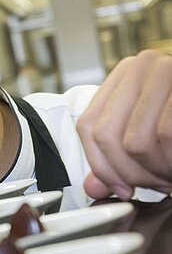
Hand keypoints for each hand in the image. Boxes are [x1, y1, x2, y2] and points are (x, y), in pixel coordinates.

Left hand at [77, 50, 171, 198]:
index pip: (88, 126)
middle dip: (129, 173)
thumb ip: (118, 159)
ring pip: (135, 142)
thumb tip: (91, 187)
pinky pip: (165, 135)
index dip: (100, 165)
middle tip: (155, 185)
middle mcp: (143, 65)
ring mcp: (168, 71)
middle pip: (106, 136)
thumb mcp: (152, 137)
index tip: (119, 188)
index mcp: (127, 73)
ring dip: (156, 171)